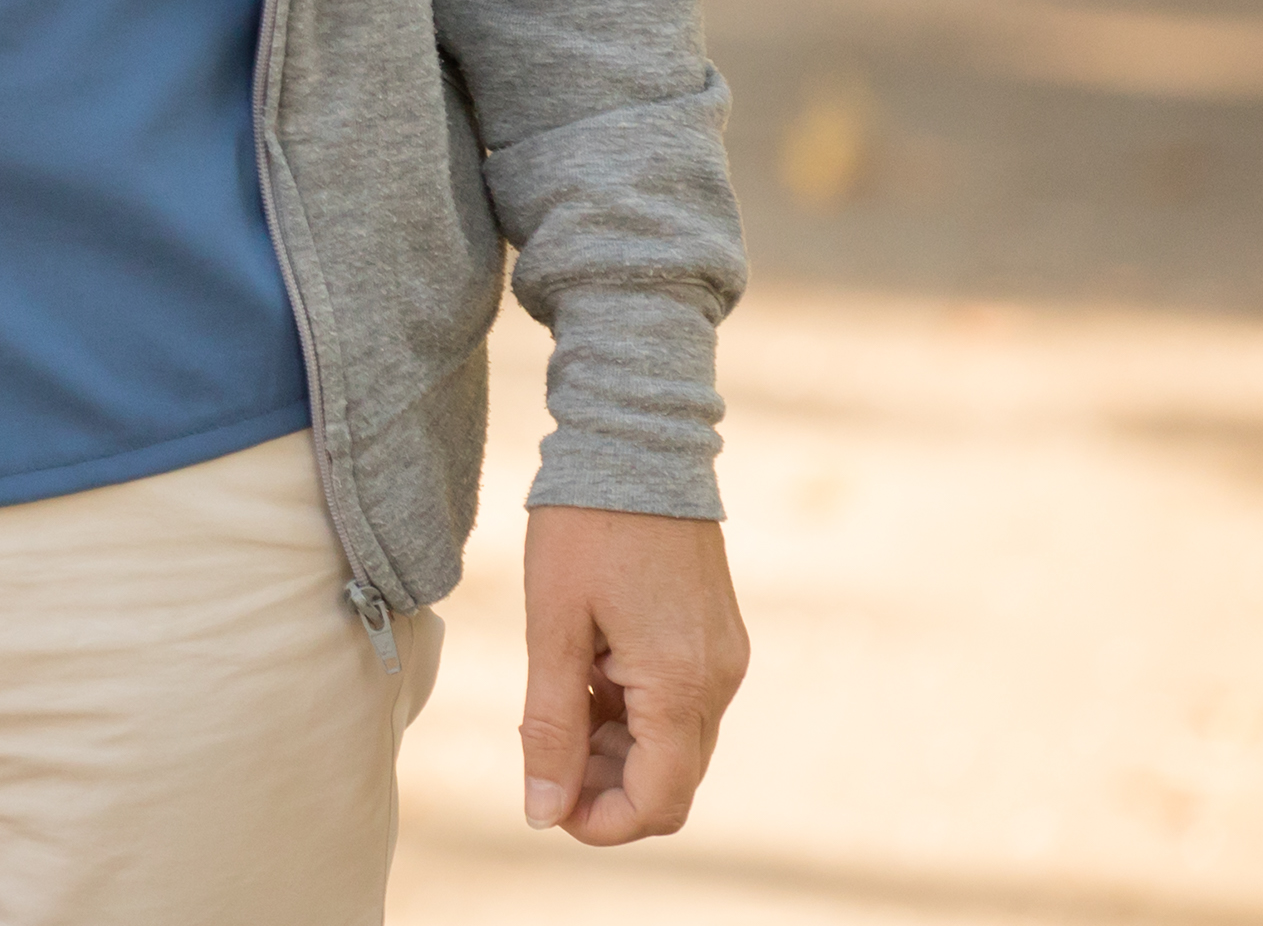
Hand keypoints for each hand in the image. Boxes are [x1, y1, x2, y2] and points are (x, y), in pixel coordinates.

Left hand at [522, 508, 745, 842]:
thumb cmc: (585, 524)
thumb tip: (543, 809)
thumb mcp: (553, 626)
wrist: (636, 440)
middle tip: (540, 752)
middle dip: (603, 787)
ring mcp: (723, 659)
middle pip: (669, 781)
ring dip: (615, 748)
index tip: (546, 805)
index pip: (659, 802)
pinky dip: (631, 711)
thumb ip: (549, 724)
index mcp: (681, 685)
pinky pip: (678, 703)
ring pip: (674, 744)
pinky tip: (584, 673)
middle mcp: (718, 682)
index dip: (601, 822)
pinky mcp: (716, 639)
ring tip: (554, 700)